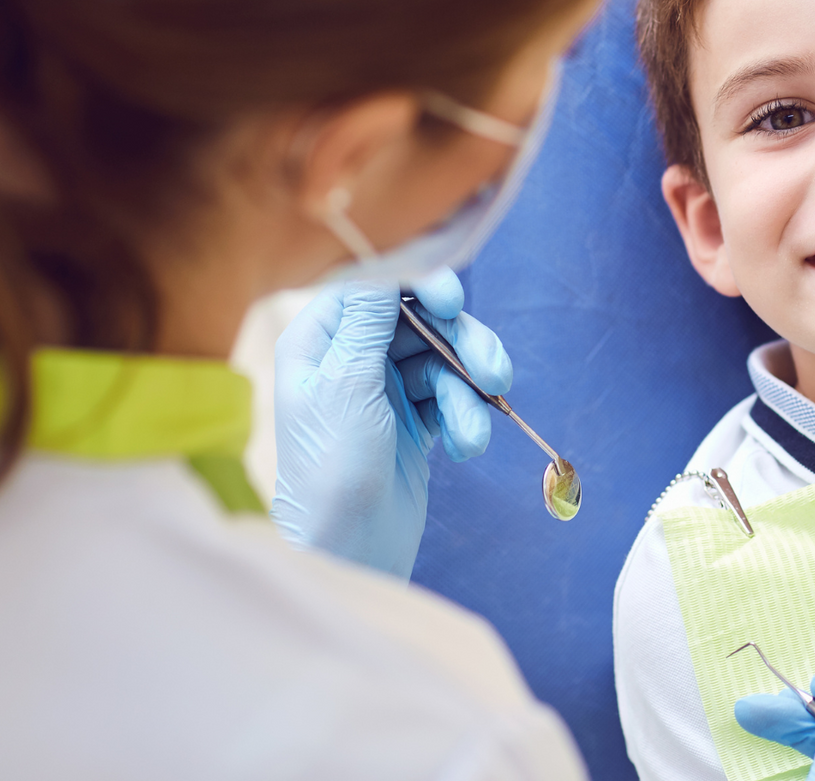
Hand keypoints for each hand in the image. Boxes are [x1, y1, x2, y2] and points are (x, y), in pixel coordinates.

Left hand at [270, 267, 510, 578]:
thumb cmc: (332, 469)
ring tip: (477, 432)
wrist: (347, 549)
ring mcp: (385, 390)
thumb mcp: (347, 385)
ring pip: (444, 360)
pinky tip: (467, 448)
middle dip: (460, 344)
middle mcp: (351, 358)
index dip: (416, 284)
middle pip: (420, 320)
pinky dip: (466, 418)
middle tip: (494, 370)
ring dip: (469, 391)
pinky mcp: (414, 421)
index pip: (373, 287)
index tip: (452, 301)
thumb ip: (369, 321)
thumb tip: (384, 265)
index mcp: (320, 342)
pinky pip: (452, 397)